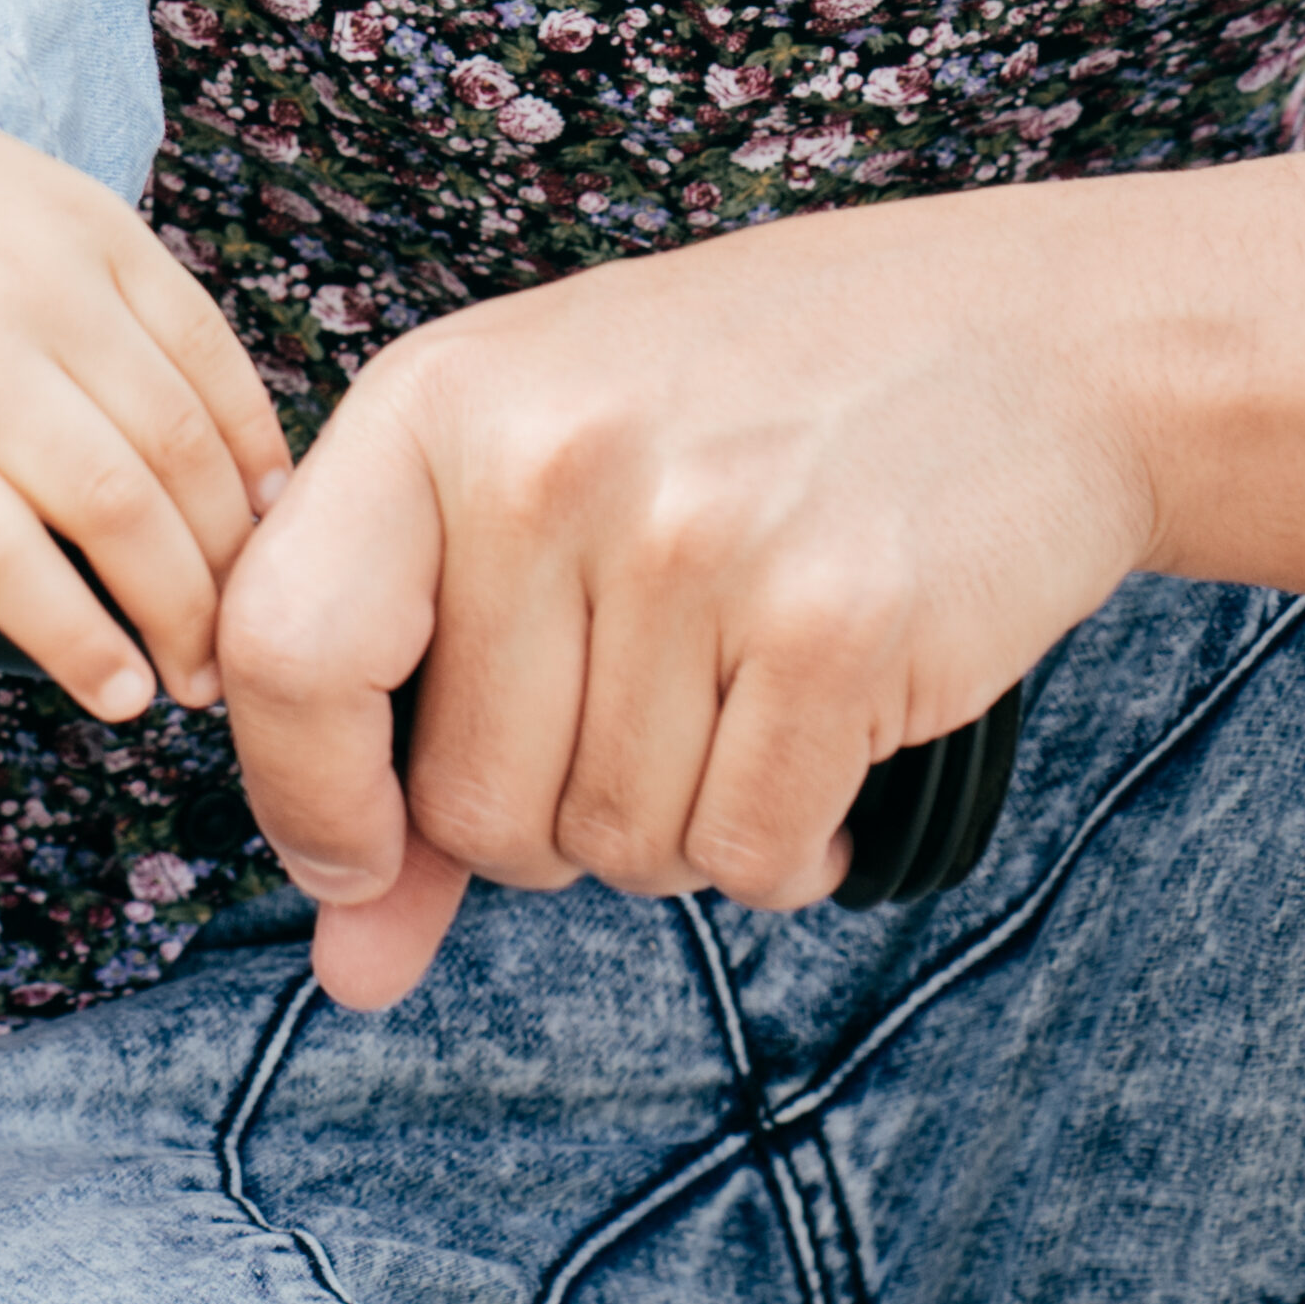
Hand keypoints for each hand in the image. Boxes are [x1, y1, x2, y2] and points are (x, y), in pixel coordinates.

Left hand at [0, 43, 288, 761]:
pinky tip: (270, 502)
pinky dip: (251, 430)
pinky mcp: (98, 226)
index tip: (123, 699)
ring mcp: (38, 277)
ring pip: (173, 430)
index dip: (73, 637)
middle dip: (178, 609)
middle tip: (206, 678)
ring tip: (245, 610)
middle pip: (108, 500)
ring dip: (229, 538)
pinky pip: (203, 342)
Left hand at [220, 197, 1157, 1013]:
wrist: (1018, 334)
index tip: (362, 855)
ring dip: (671, 831)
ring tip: (728, 701)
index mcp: (429, 406)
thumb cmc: (730, 419)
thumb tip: (350, 969)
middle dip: (542, 824)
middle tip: (629, 720)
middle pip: (471, 801)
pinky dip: (782, 849)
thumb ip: (405, 724)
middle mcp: (543, 462)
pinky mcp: (839, 621)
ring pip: (615, 844)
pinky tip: (815, 745)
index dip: (306, 796)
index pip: (286, 648)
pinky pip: (748, 855)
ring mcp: (691, 537)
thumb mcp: (525, 492)